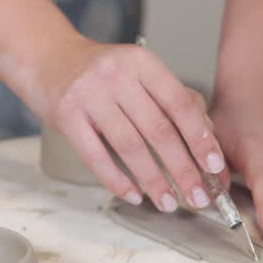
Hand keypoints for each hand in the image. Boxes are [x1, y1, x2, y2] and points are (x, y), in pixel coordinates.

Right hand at [34, 37, 228, 212]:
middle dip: (182, 169)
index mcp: (141, 62)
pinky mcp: (66, 116)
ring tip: (168, 202)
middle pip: (158, 130)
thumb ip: (172, 98)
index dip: (200, 138)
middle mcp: (116, 75)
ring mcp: (88, 95)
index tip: (214, 166)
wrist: (48, 59)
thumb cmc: (99, 71)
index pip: (179, 104)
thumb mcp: (138, 72)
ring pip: (129, 147)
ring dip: (153, 180)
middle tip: (198, 196)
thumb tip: (206, 138)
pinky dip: (117, 180)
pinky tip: (134, 194)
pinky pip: (96, 156)